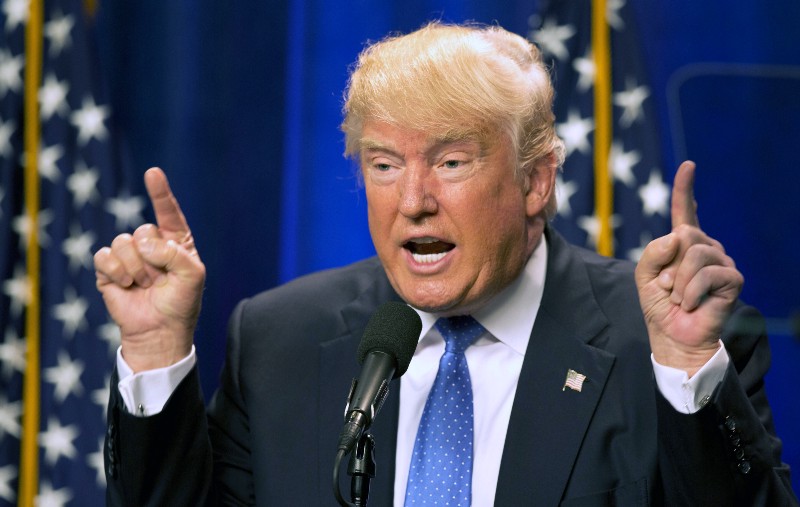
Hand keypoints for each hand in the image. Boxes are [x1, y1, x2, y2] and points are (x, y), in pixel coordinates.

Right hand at [94, 168, 205, 371]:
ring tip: (144, 285)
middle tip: (158, 280)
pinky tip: (126, 285)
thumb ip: (174, 253)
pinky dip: (116, 271)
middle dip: (152, 258)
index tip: (153, 173)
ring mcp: (129, 256)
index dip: (160, 193)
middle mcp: (151, 244)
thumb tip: (143, 244)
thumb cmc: (181, 302)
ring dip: (136, 268)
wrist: (159, 330)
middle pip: (143, 230)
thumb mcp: (192, 275)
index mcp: (175, 241)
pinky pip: (104, 255)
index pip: (168, 212)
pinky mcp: (108, 269)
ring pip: (123, 243)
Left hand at [634, 161, 742, 376]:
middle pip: (685, 234)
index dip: (685, 189)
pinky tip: (691, 304)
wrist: (674, 336)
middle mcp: (706, 248)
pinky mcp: (733, 279)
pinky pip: (706, 274)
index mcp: (683, 244)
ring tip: (680, 298)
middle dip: (668, 264)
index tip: (688, 166)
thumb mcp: (644, 276)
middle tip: (668, 288)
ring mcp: (722, 262)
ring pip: (694, 253)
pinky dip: (690, 292)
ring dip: (677, 281)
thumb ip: (652, 252)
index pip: (685, 212)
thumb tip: (678, 236)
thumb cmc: (660, 306)